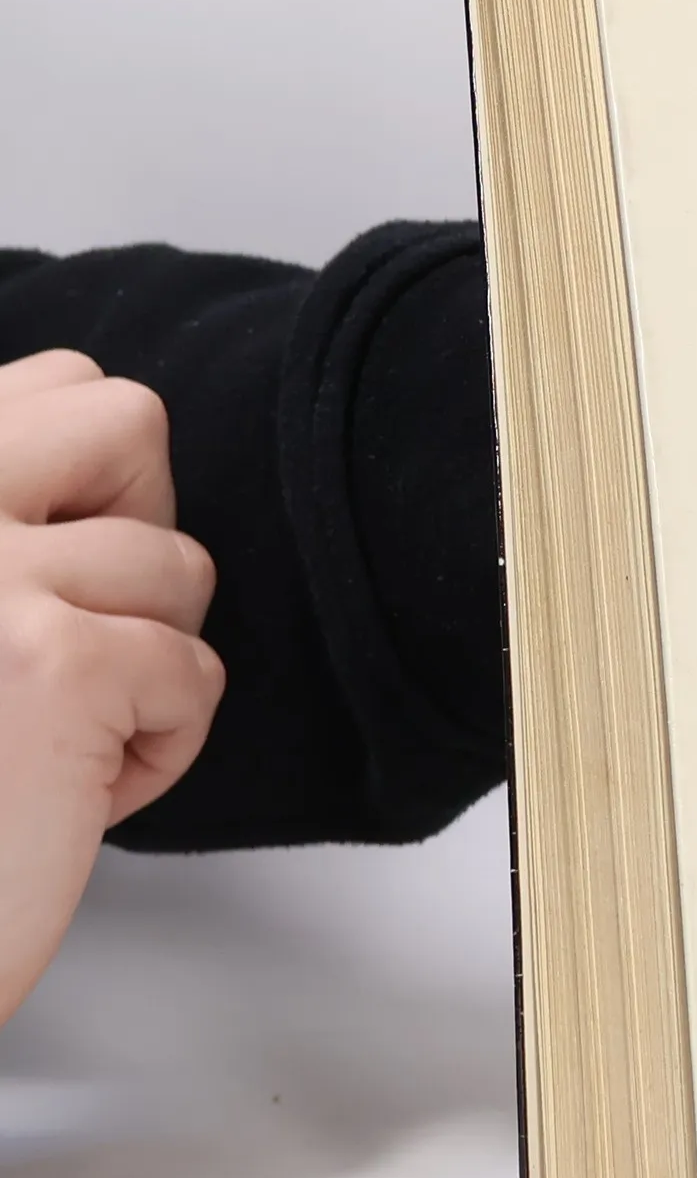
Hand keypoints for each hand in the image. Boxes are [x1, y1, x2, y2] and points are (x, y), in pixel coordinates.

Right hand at [0, 351, 222, 1026]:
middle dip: (137, 535)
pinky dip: (160, 748)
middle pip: (131, 420)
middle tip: (76, 633)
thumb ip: (2, 521)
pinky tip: (64, 794)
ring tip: (44, 737)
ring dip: (143, 665)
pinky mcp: (57, 667)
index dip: (95, 480)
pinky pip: (196, 672)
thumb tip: (106, 452)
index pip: (62, 384)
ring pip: (180, 565)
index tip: (54, 567)